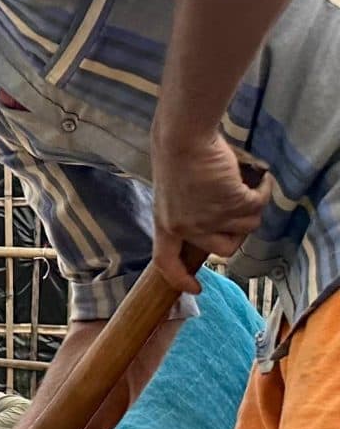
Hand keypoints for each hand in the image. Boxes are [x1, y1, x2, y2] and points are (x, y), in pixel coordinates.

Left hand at [151, 129, 267, 292]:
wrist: (184, 139)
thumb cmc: (177, 159)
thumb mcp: (172, 196)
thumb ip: (186, 214)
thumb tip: (212, 226)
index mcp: (166, 226)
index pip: (167, 263)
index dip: (180, 278)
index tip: (195, 289)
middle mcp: (188, 228)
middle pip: (223, 250)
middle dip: (236, 233)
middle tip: (236, 212)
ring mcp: (211, 218)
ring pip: (247, 227)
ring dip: (251, 208)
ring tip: (243, 188)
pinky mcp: (233, 203)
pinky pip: (259, 205)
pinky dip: (262, 191)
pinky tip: (258, 180)